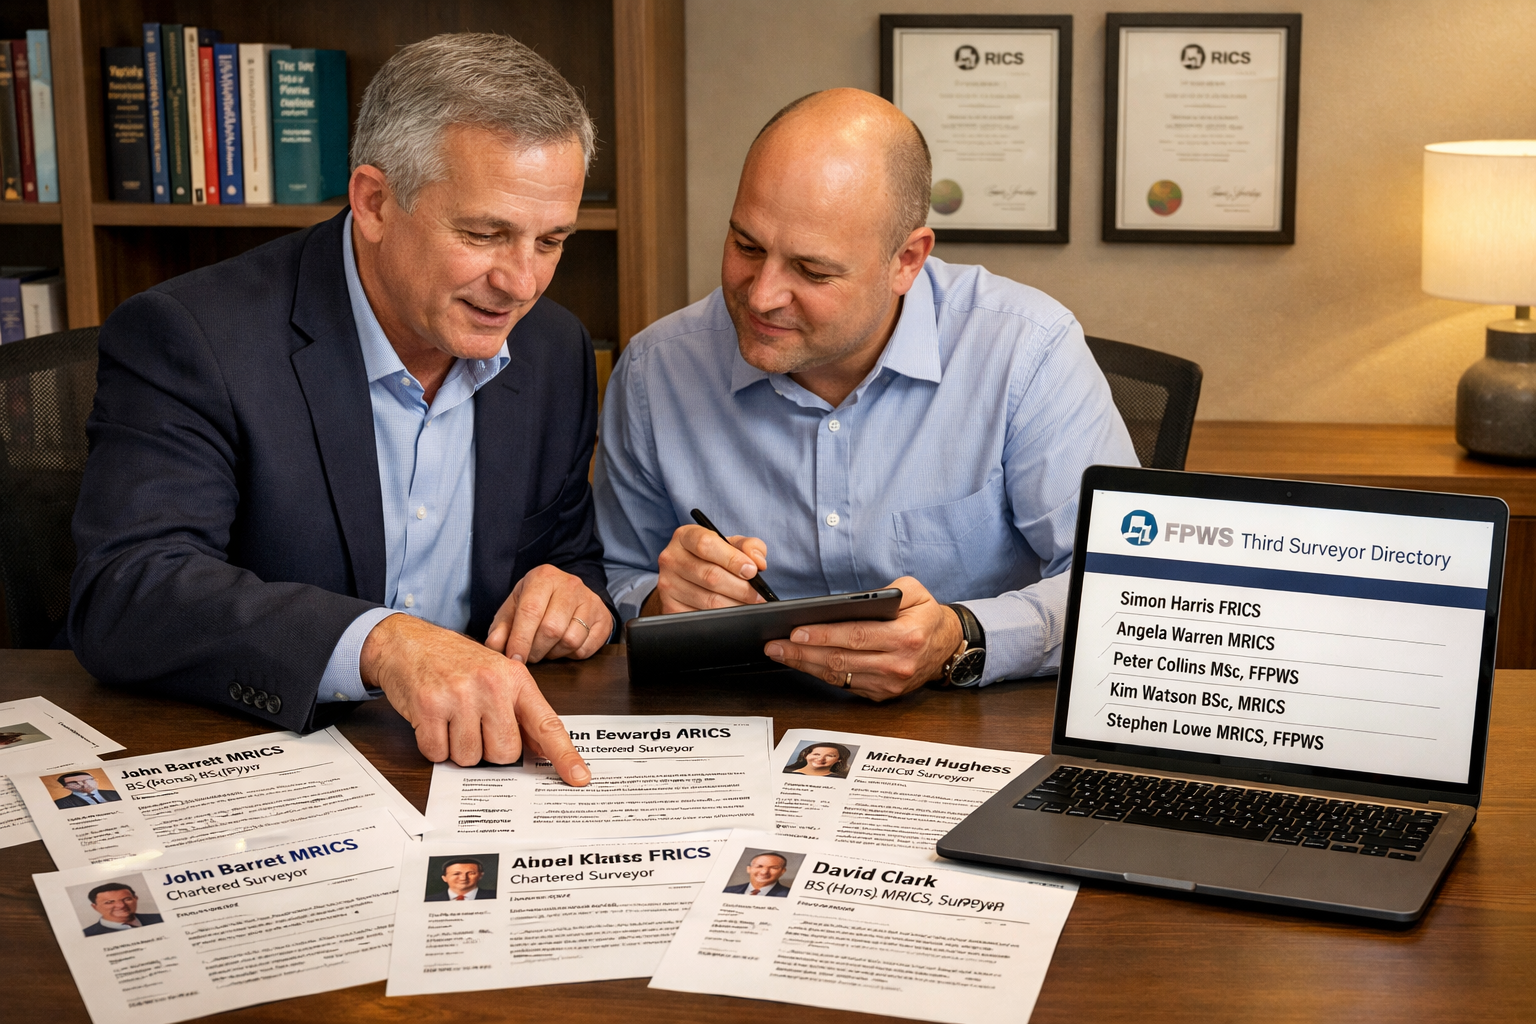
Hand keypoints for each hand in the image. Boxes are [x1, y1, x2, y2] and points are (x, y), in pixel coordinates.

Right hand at [360, 613, 589, 781]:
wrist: (407, 642)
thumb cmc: (454, 661)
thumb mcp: (497, 675)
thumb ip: (519, 711)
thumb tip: (541, 750)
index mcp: (515, 679)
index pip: (546, 724)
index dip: (564, 754)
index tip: (579, 777)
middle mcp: (491, 685)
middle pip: (504, 753)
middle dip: (488, 749)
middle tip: (474, 724)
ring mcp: (459, 695)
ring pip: (469, 758)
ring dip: (458, 748)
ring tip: (451, 718)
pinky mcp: (428, 707)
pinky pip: (437, 753)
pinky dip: (433, 746)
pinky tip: (432, 721)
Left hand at [485, 564, 611, 662]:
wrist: (569, 594)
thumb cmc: (537, 602)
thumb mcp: (515, 608)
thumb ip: (502, 627)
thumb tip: (495, 646)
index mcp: (543, 577)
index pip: (530, 611)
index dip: (520, 639)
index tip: (514, 658)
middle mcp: (570, 584)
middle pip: (551, 629)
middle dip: (536, 650)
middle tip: (529, 655)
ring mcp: (590, 600)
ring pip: (570, 640)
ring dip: (554, 653)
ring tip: (546, 649)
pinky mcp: (603, 617)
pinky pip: (585, 648)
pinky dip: (571, 655)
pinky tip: (563, 647)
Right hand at [642, 524, 768, 614]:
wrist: (686, 577)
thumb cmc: (713, 558)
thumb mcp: (730, 545)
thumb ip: (748, 546)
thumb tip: (758, 562)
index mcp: (685, 536)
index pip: (706, 545)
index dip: (732, 559)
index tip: (752, 571)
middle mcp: (671, 558)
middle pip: (710, 576)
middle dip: (741, 588)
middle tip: (758, 595)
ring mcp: (667, 584)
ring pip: (708, 600)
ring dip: (735, 606)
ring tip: (750, 605)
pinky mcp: (669, 607)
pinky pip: (701, 616)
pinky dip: (722, 618)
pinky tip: (732, 614)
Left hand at [763, 577, 962, 700]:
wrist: (948, 646)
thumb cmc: (927, 615)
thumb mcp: (916, 591)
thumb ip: (887, 591)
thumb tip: (850, 602)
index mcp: (906, 637)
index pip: (857, 636)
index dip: (824, 635)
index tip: (796, 631)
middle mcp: (898, 665)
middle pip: (841, 660)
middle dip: (803, 652)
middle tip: (774, 644)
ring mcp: (889, 684)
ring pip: (839, 676)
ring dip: (805, 665)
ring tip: (780, 653)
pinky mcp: (882, 694)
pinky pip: (845, 684)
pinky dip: (821, 674)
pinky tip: (802, 662)